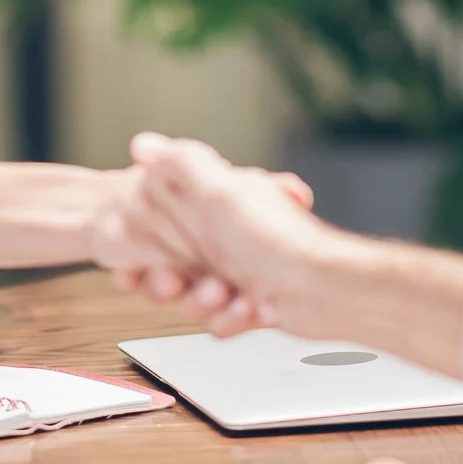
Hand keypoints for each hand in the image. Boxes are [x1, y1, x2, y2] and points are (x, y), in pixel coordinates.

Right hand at [116, 135, 336, 328]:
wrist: (323, 290)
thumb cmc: (277, 240)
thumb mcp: (220, 191)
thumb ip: (179, 165)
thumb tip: (143, 144)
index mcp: (215, 203)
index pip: (162, 220)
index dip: (145, 244)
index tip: (139, 256)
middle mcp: (225, 235)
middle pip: (170, 265)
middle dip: (169, 280)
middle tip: (178, 279)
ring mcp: (238, 270)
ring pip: (193, 298)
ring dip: (203, 303)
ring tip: (225, 294)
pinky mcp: (250, 302)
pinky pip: (220, 319)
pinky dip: (231, 319)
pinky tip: (248, 309)